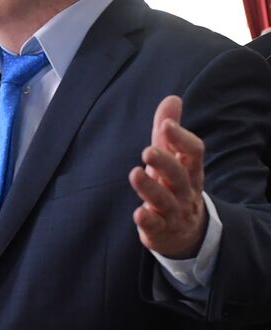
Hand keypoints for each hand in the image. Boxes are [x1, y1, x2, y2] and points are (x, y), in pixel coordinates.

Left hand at [130, 96, 206, 258]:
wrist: (185, 231)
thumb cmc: (175, 186)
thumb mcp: (174, 160)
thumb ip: (169, 132)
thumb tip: (171, 98)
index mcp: (189, 170)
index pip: (193, 152)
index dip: (181, 138)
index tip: (166, 124)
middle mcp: (184, 190)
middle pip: (179, 175)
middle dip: (166, 162)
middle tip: (148, 150)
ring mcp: (174, 211)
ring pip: (165, 200)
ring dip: (150, 188)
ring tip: (135, 173)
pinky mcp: (161, 230)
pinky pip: (156, 226)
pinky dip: (148, 220)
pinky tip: (138, 213)